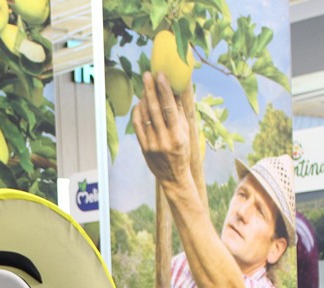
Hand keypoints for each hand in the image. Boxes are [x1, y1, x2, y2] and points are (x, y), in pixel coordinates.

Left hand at [131, 72, 195, 190]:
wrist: (173, 177)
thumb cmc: (182, 151)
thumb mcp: (186, 132)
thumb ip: (180, 112)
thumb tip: (176, 90)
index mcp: (178, 134)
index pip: (169, 108)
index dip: (164, 90)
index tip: (161, 75)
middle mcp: (164, 139)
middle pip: (155, 110)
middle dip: (151, 90)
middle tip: (147, 74)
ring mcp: (152, 144)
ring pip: (145, 116)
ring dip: (144, 98)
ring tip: (145, 85)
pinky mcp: (143, 147)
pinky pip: (138, 126)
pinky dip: (137, 112)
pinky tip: (139, 103)